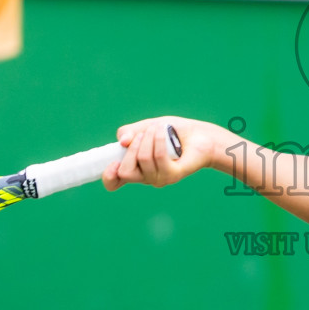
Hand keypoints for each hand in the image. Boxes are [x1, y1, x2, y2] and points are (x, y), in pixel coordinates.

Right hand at [103, 117, 222, 189]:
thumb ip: (129, 132)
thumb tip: (122, 142)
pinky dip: (159, 140)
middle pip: (125, 171)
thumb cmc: (171, 132)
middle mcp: (145, 177)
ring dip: (149, 137)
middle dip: (132, 147)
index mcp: (134, 168)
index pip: (114, 183)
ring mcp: (159, 179)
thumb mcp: (145, 126)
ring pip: (143, 159)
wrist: (199, 134)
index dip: (109, 177)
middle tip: (144, 134)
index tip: (112, 163)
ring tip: (158, 129)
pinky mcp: (173, 175)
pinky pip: (159, 157)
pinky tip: (164, 132)